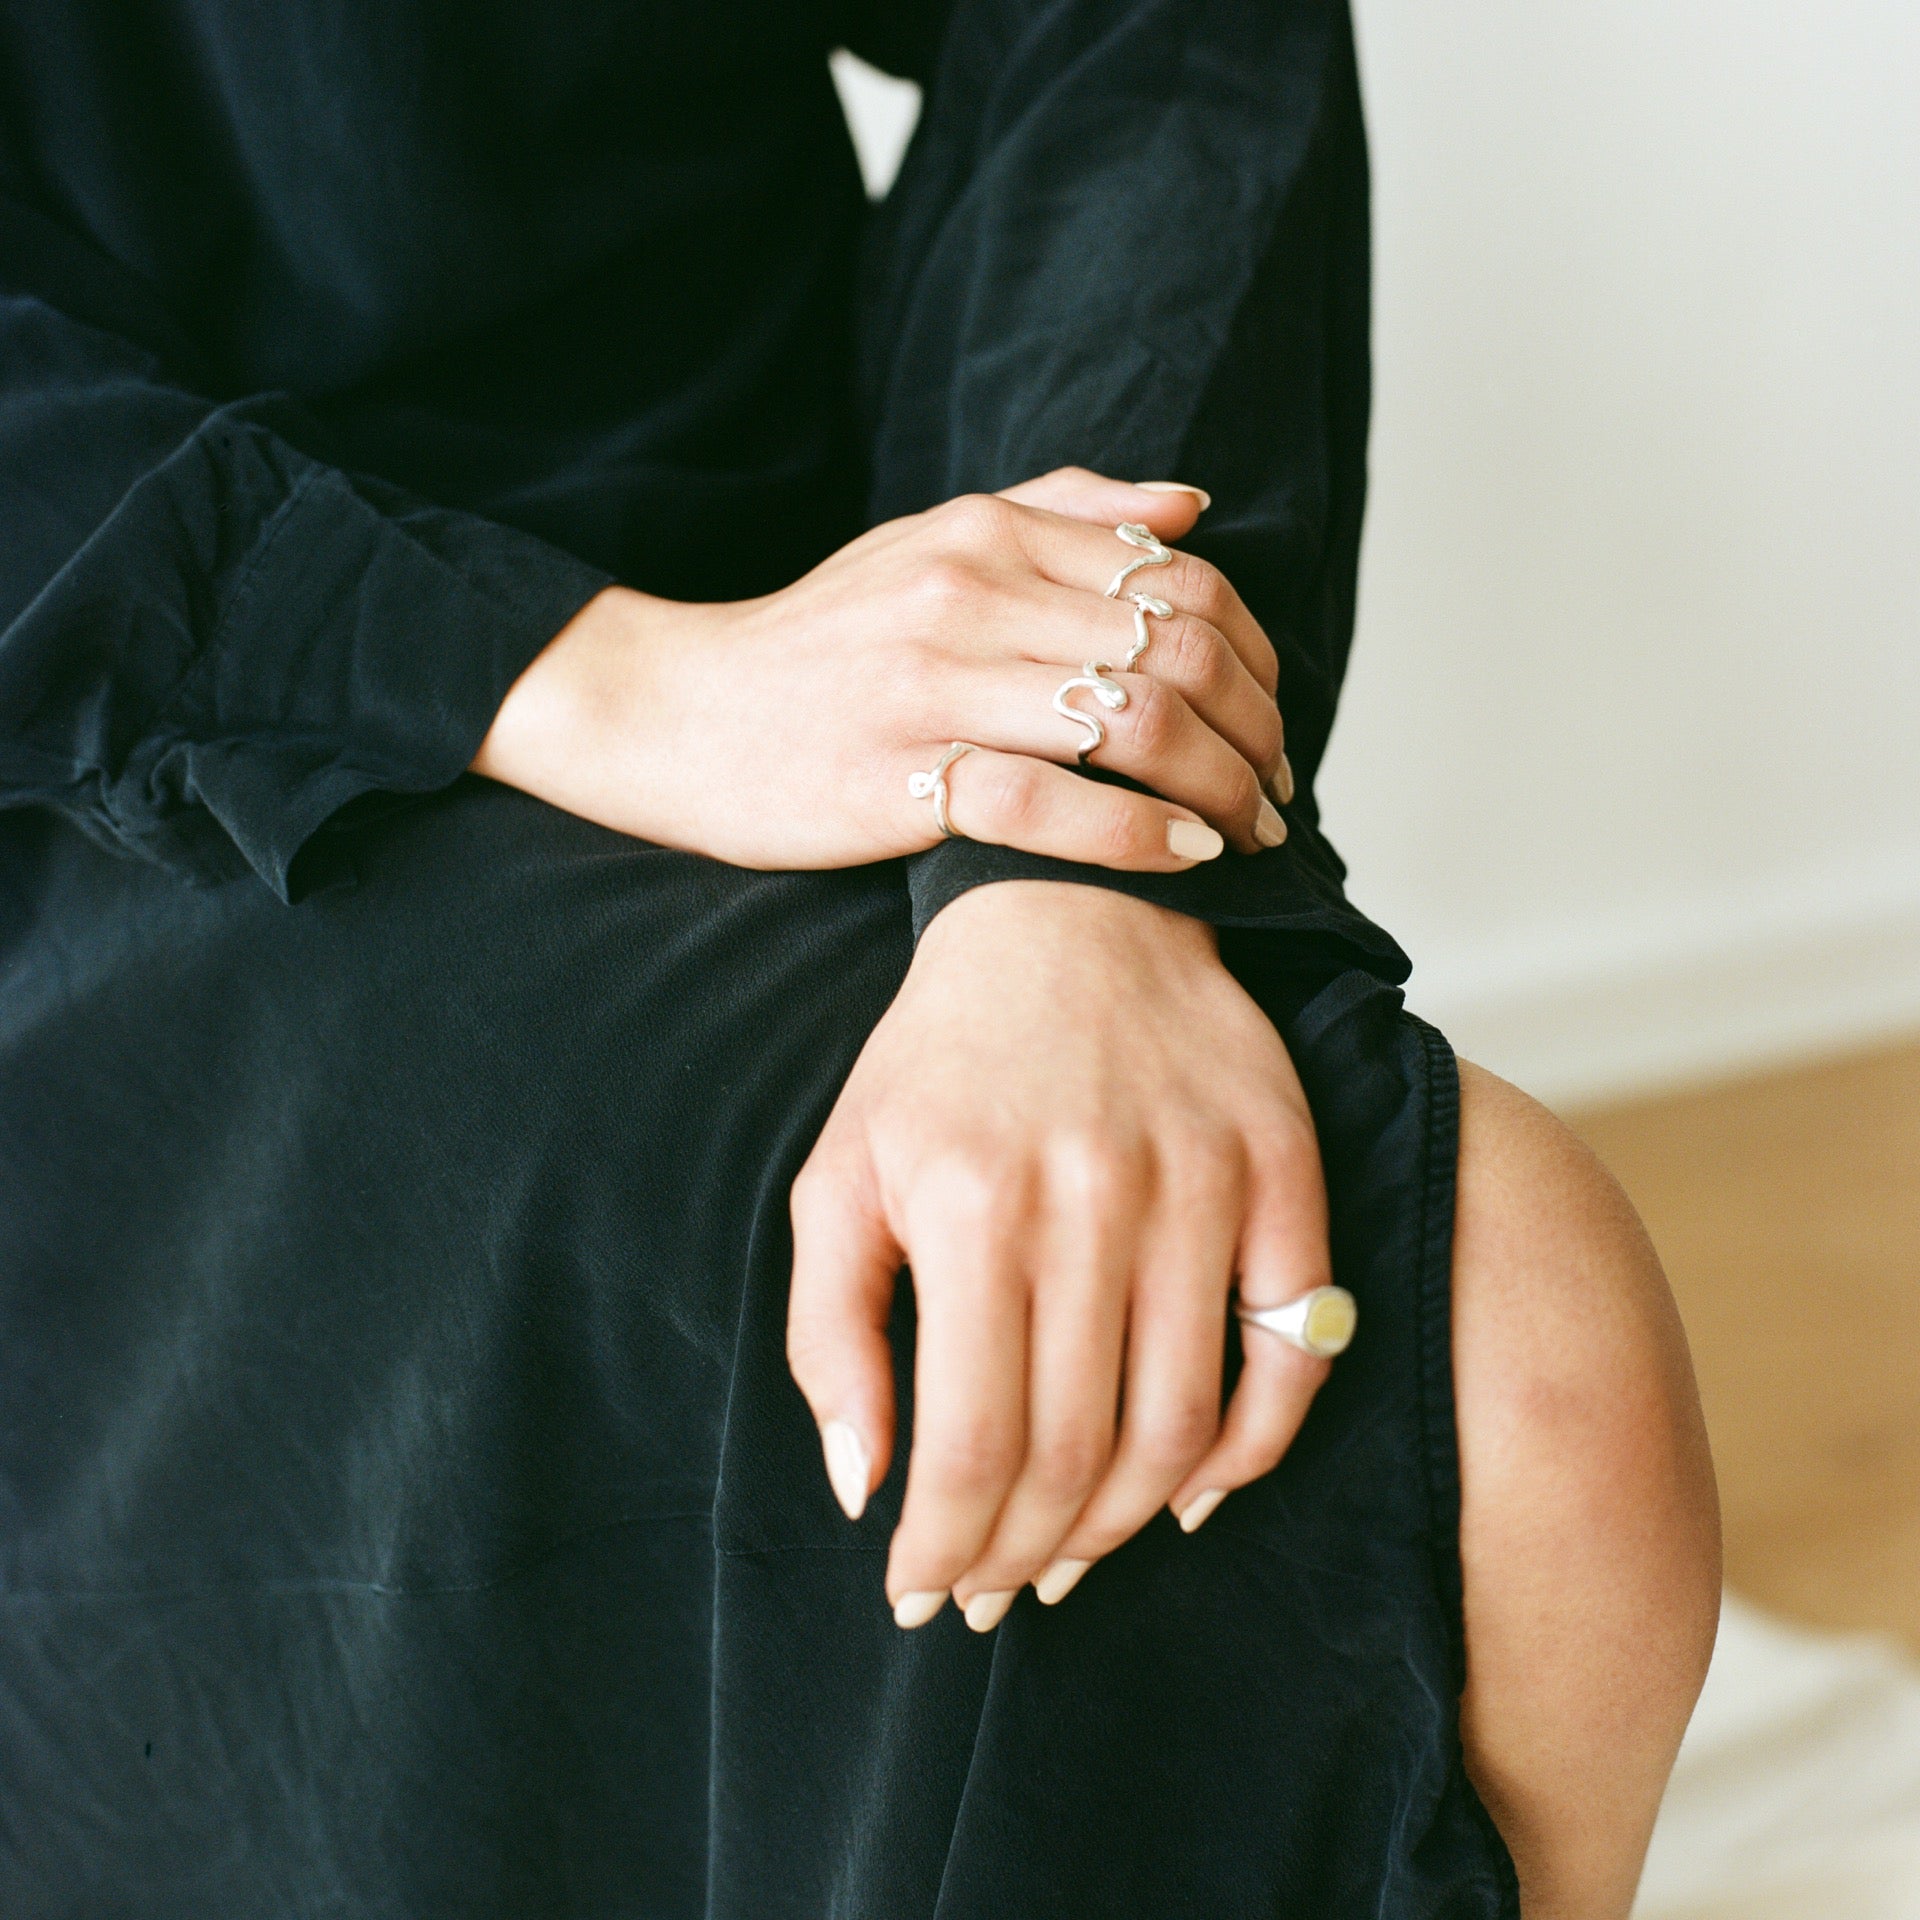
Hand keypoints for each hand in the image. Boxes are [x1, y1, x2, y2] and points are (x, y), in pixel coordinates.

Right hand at [473, 469, 1290, 870]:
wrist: (681, 711)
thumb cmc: (823, 641)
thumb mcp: (931, 544)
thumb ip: (1059, 511)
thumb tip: (1188, 510)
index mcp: (987, 532)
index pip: (1181, 582)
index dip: (1258, 657)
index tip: (1273, 722)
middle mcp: (968, 596)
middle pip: (1176, 652)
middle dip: (1257, 731)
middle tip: (1277, 792)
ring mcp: (930, 687)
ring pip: (1129, 724)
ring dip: (1218, 789)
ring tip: (1248, 835)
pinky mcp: (895, 779)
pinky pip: (1045, 805)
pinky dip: (1134, 834)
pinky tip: (1181, 857)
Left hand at [785, 880, 1334, 1628]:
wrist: (1072, 915)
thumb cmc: (938, 1061)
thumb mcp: (838, 1175)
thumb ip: (831, 1333)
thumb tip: (864, 1488)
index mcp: (969, 1206)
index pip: (969, 1445)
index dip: (944, 1548)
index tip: (922, 1592)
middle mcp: (1093, 1200)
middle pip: (1075, 1454)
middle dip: (1022, 1555)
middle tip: (993, 1590)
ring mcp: (1204, 1186)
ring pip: (1181, 1429)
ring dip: (1122, 1524)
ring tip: (1072, 1553)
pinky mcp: (1282, 1171)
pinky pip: (1293, 1355)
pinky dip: (1252, 1450)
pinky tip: (1194, 1491)